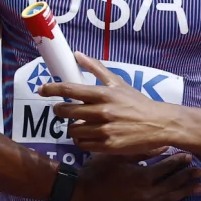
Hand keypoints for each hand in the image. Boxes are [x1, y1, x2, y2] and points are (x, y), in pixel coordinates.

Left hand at [40, 52, 183, 156]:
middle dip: (59, 110)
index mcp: (103, 94)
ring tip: (79, 124)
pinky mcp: (107, 146)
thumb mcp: (118, 82)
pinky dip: (81, 140)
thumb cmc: (136, 102)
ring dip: (71, 127)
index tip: (42, 89)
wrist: (158, 124)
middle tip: (61, 110)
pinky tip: (87, 135)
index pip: (70, 89)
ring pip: (72, 130)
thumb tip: (77, 54)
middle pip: (66, 111)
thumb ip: (96, 68)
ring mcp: (104, 130)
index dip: (52, 89)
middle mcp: (102, 111)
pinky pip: (83, 144)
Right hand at [68, 152, 200, 200]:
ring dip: (184, 191)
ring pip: (170, 197)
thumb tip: (163, 145)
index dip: (179, 161)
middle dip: (187, 176)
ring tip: (198, 187)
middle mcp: (147, 193)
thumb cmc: (97, 171)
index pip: (167, 167)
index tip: (189, 156)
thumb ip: (142, 151)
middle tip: (199, 171)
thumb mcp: (118, 155)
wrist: (83, 194)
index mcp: (143, 177)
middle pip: (173, 183)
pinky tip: (178, 198)